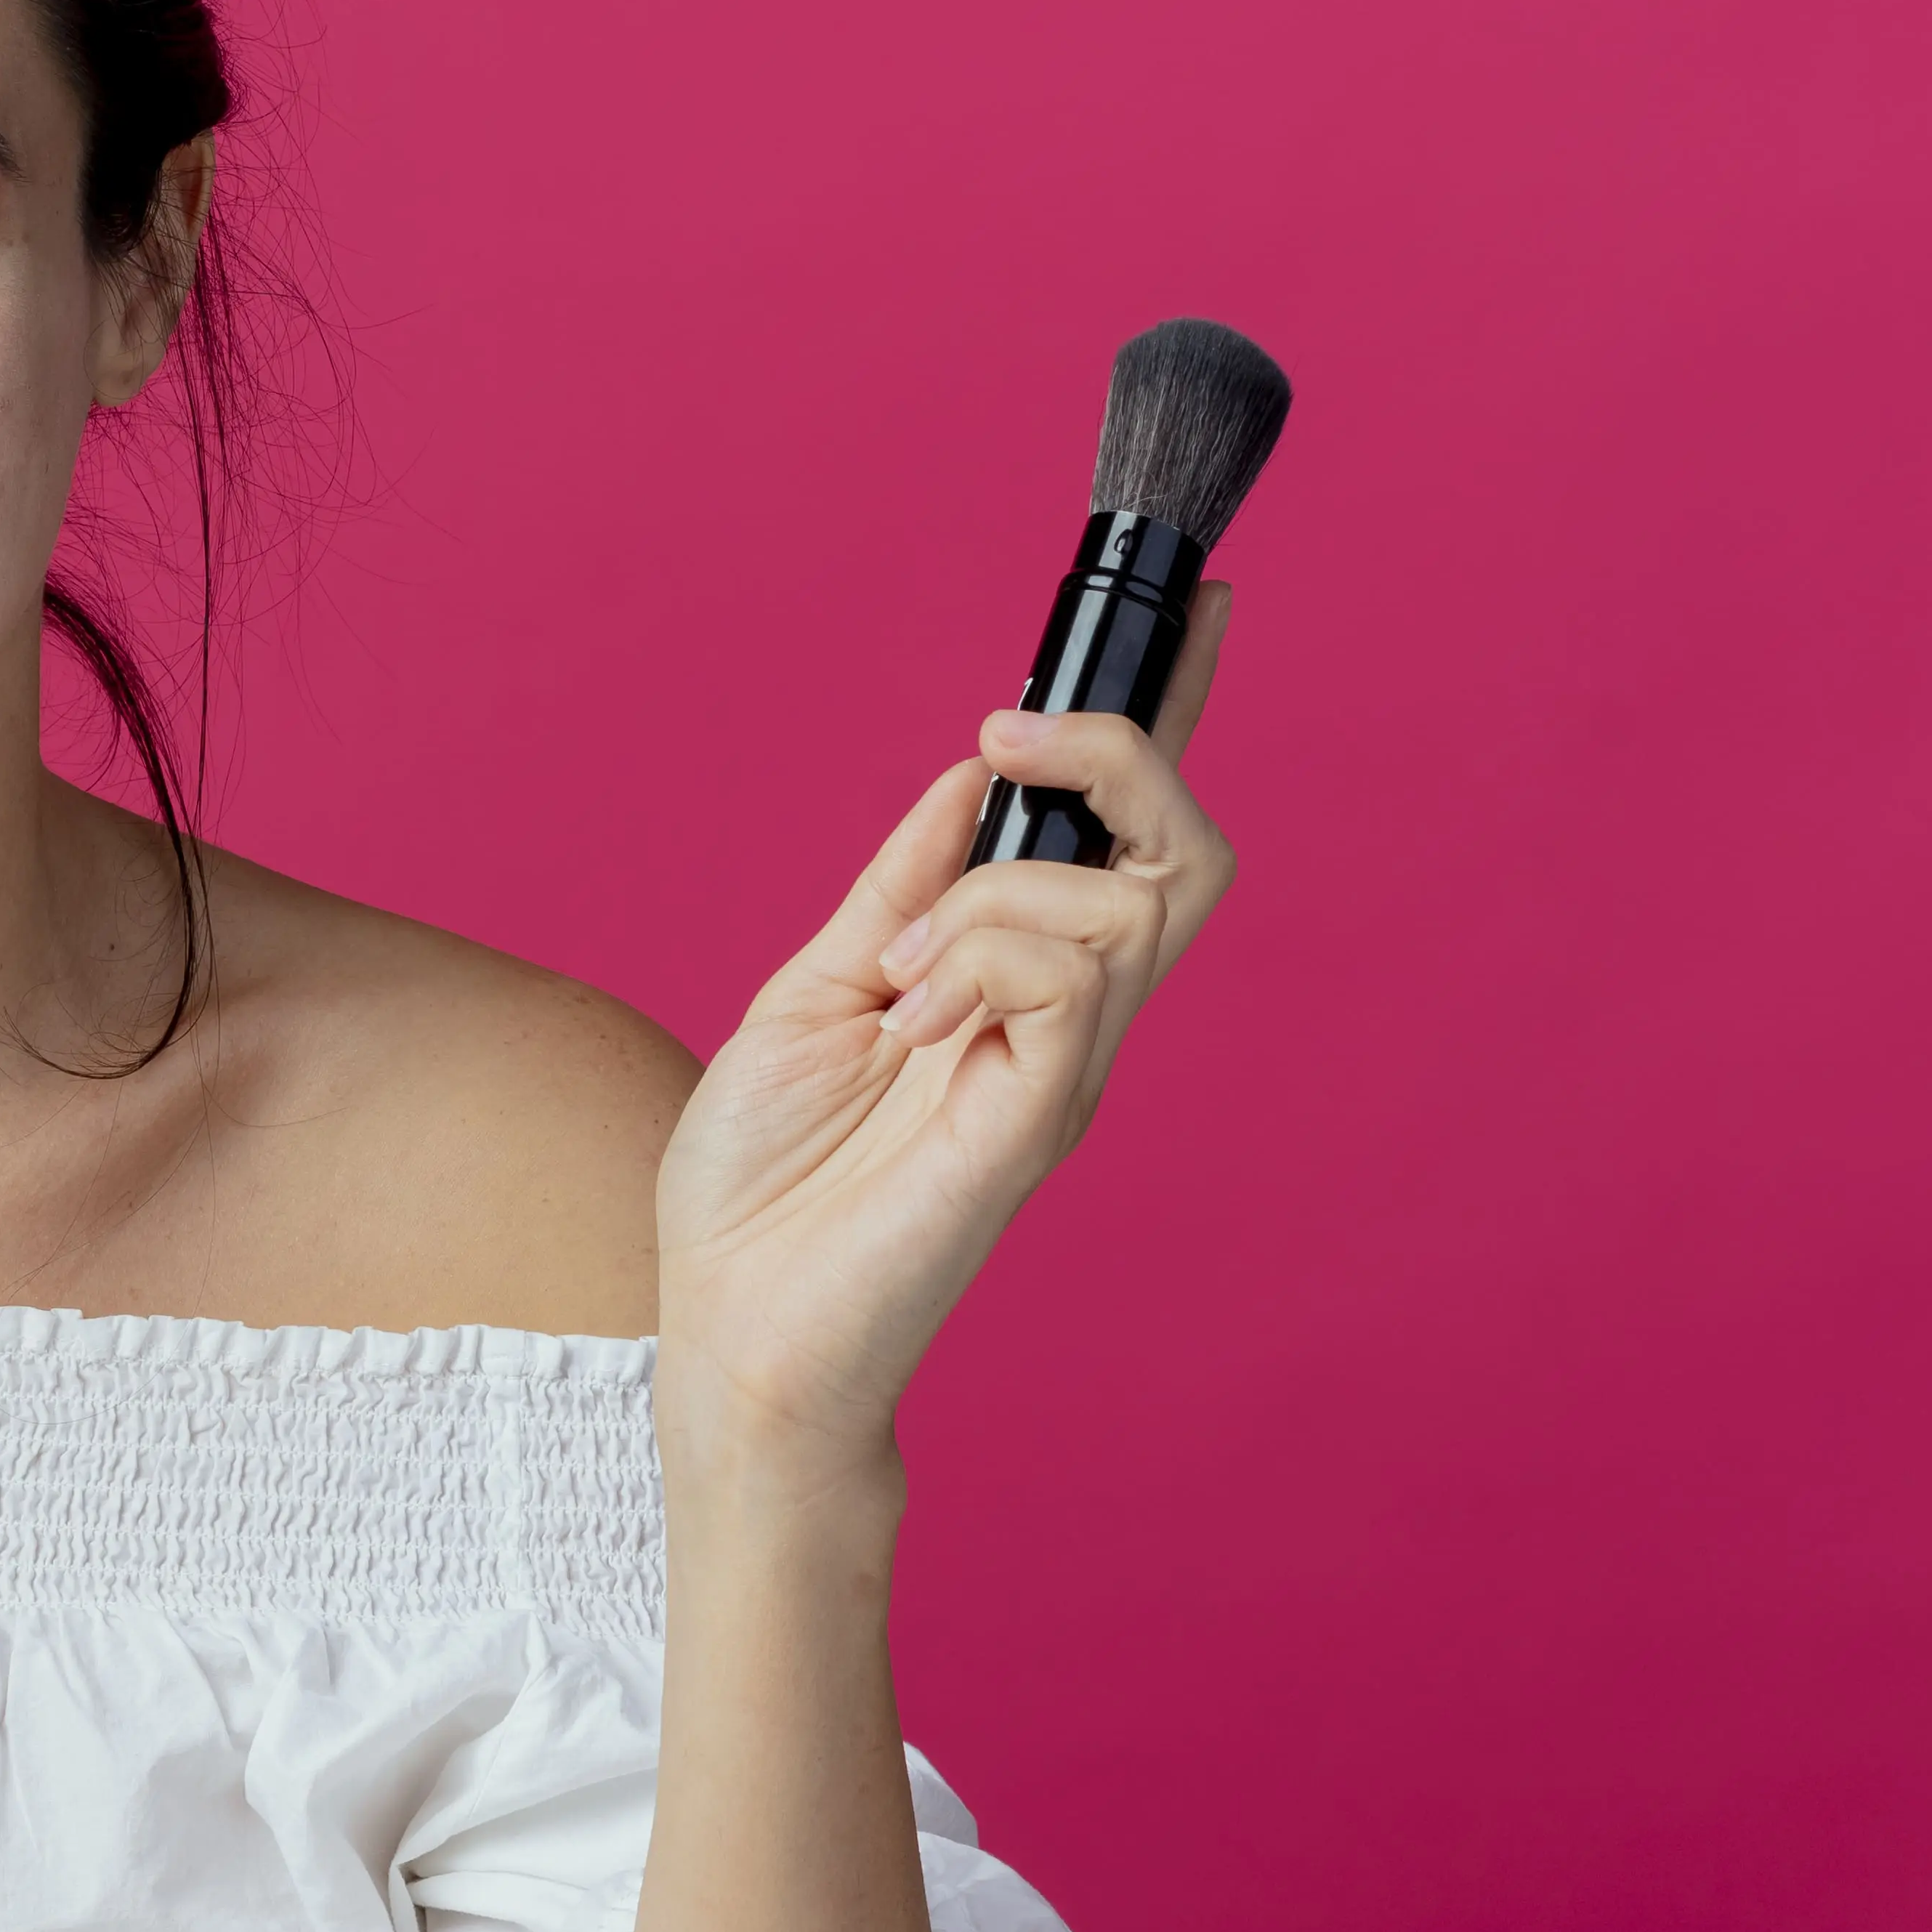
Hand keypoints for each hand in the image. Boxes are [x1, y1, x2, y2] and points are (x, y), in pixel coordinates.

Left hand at [653, 588, 1236, 1469]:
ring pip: (1132, 898)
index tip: (1201, 606)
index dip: (1173, 718)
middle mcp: (1067, 1022)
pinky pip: (1075, 978)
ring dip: (1000, 890)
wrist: (729, 1325)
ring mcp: (1064, 1071)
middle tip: (1007, 741)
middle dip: (1121, 754)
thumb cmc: (761, 1186)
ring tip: (904, 970)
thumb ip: (903, 885)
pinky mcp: (1040, 1119)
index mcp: (1018, 985)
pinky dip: (987, 953)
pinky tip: (913, 1010)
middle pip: (1188, 850)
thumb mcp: (815, 988)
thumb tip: (970, 770)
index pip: (1132, 835)